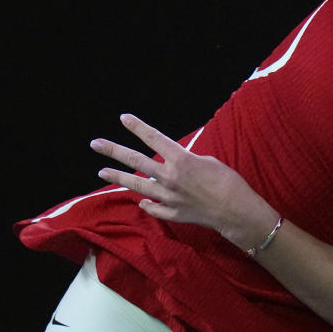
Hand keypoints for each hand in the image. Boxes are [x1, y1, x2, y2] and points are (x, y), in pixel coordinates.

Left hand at [91, 114, 278, 250]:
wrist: (235, 210)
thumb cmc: (228, 181)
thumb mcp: (208, 161)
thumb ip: (186, 161)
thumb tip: (175, 164)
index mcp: (181, 159)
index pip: (154, 138)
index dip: (138, 127)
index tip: (124, 118)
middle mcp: (169, 177)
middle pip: (136, 161)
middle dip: (114, 151)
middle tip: (96, 144)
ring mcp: (168, 197)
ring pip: (136, 185)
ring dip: (118, 177)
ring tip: (102, 172)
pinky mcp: (172, 213)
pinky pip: (153, 207)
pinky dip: (147, 203)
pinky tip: (141, 201)